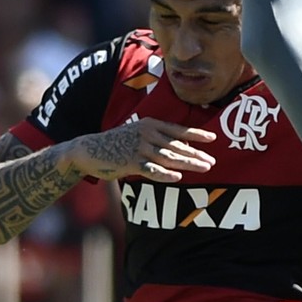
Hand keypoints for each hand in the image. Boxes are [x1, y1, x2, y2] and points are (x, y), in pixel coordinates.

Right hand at [73, 117, 216, 181]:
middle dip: (197, 154)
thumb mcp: (137, 133)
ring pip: (169, 158)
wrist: (89, 150)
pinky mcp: (130, 163)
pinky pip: (151, 170)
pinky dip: (165, 174)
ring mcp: (138, 148)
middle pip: (177, 146)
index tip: (213, 139)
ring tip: (204, 168)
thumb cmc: (117, 142)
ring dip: (188, 164)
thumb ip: (157, 139)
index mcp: (150, 124)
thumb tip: (181, 148)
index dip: (196, 135)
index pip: (178, 130)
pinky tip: (177, 178)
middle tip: (213, 162)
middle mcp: (147, 134)